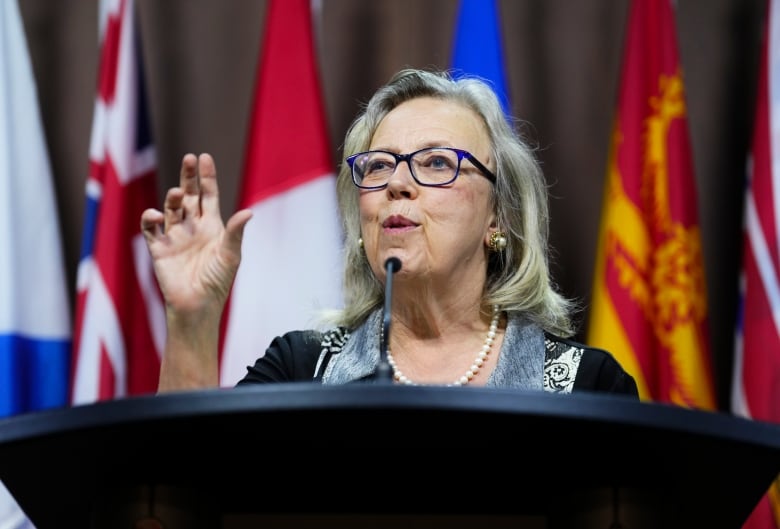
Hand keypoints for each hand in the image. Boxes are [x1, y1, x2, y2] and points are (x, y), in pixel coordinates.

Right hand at [141, 153, 251, 318]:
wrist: (197, 305)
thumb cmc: (217, 282)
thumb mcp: (230, 255)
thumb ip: (236, 233)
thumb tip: (249, 211)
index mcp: (212, 226)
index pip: (208, 195)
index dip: (207, 177)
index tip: (204, 157)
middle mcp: (192, 227)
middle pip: (190, 195)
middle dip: (188, 177)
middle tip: (189, 158)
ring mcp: (175, 236)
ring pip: (171, 208)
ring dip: (174, 198)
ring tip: (179, 193)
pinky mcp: (159, 248)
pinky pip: (152, 228)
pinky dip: (151, 218)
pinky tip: (156, 215)